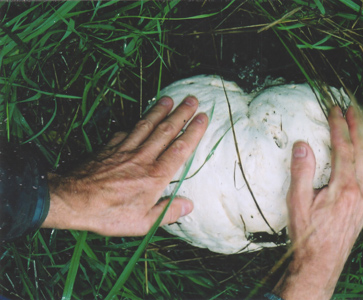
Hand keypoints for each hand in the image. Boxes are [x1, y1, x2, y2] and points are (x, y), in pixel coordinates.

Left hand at [42, 96, 207, 235]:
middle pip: (166, 130)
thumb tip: (189, 206)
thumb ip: (167, 212)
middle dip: (181, 113)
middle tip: (192, 99)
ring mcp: (125, 149)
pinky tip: (139, 120)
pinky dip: (134, 124)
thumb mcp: (143, 223)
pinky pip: (125, 132)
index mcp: (155, 176)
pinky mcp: (109, 147)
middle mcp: (143, 157)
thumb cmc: (109, 214)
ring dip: (160, 110)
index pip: (180, 148)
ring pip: (147, 125)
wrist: (73, 201)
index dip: (193, 132)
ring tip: (169, 99)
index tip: (203, 117)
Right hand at [273, 106, 362, 299]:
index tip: (334, 109)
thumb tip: (302, 145)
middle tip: (354, 107)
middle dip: (358, 126)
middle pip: (362, 150)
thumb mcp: (296, 202)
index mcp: (343, 187)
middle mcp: (360, 190)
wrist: (321, 262)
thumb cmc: (307, 233)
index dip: (339, 126)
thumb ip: (301, 172)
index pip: (343, 148)